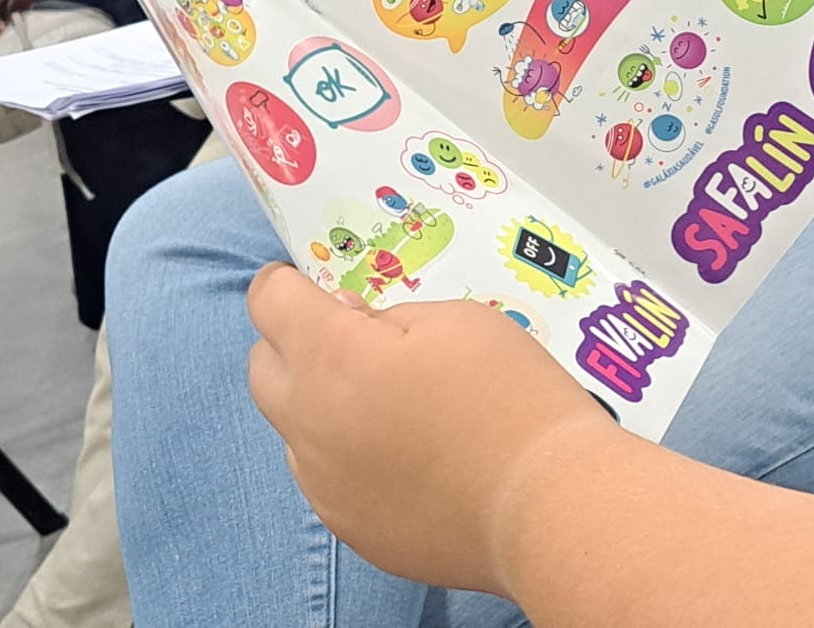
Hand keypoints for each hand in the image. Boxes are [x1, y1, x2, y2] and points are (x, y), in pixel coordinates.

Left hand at [246, 265, 617, 594]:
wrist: (549, 506)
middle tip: (355, 342)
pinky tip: (414, 458)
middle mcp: (310, 424)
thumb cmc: (513, 400)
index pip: (270, 303)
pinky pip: (330, 481)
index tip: (303, 284)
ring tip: (399, 409)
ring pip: (297, 430)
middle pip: (264, 369)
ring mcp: (326, 486)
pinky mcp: (352, 529)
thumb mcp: (461, 322)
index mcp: (333, 358)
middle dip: (295, 345)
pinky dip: (353, 460)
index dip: (284, 284)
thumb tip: (352, 326)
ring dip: (326, 407)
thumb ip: (391, 315)